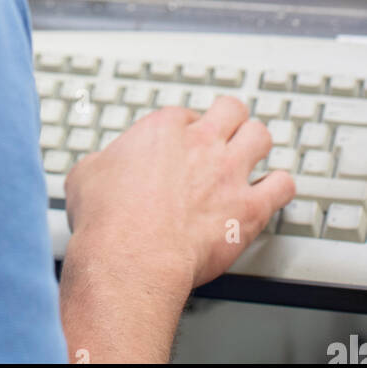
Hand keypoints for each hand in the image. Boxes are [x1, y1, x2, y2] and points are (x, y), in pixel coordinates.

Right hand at [65, 98, 295, 293]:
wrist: (131, 257)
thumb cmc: (107, 220)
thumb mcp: (85, 175)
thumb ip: (101, 162)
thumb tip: (99, 167)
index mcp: (163, 128)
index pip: (186, 114)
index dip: (186, 129)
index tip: (182, 144)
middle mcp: (201, 142)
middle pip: (231, 109)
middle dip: (230, 120)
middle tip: (226, 133)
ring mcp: (229, 172)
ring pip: (261, 135)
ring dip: (257, 144)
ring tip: (253, 156)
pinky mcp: (249, 208)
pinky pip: (283, 186)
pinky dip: (280, 186)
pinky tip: (273, 191)